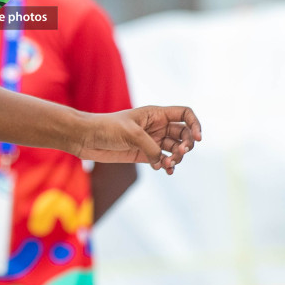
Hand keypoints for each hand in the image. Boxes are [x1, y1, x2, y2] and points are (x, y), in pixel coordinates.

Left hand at [76, 106, 201, 174]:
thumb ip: (151, 146)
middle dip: (186, 145)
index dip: (195, 124)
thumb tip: (163, 162)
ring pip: (174, 149)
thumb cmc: (107, 128)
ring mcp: (151, 141)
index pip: (184, 114)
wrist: (86, 138)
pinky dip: (167, 166)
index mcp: (155, 114)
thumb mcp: (131, 134)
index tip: (198, 139)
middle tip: (178, 154)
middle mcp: (157, 126)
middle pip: (183, 134)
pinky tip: (166, 170)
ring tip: (168, 165)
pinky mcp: (143, 154)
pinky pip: (163, 160)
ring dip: (176, 158)